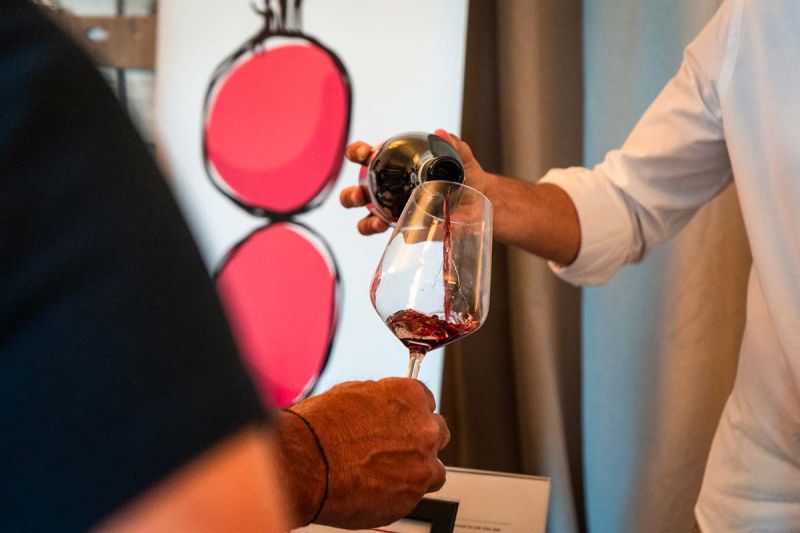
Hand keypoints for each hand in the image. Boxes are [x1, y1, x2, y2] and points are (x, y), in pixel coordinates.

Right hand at [276, 378, 449, 528]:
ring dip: (416, 469)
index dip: (410, 413)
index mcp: (410, 396)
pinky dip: (400, 493)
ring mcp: (421, 465)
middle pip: (437, 433)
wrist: (304, 465)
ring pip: (434, 469)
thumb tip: (383, 405)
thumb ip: (381, 400)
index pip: (427, 401)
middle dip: (419, 440)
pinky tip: (375, 488)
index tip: (401, 422)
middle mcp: (424, 429)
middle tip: (395, 448)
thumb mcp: (352, 393)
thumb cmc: (319, 428)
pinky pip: (415, 495)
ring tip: (386, 473)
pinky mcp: (411, 497)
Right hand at [340, 129, 488, 234]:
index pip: (365, 157)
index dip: (357, 153)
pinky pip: (392, 237)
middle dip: (351, 195)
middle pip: (356, 193)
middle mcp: (387, 190)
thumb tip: (441, 134)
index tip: (364, 154)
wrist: (483, 202)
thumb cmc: (467, 177)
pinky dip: (397, 238)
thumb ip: (454, 145)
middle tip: (361, 195)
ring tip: (378, 222)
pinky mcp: (407, 230)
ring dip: (366, 222)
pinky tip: (403, 233)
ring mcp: (393, 213)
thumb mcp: (463, 159)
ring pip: (366, 219)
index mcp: (393, 166)